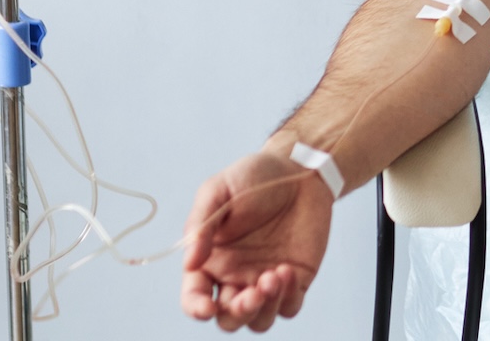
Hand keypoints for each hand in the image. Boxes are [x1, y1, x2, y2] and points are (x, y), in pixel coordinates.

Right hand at [180, 144, 333, 331]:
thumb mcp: (219, 191)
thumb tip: (190, 262)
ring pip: (259, 320)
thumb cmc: (254, 177)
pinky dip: (288, 299)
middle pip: (229, 318)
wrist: (300, 169)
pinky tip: (288, 269)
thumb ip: (201, 225)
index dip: (197, 309)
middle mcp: (235, 277)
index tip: (208, 307)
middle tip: (254, 290)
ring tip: (275, 274)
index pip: (195, 298)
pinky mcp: (296, 278)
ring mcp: (265, 280)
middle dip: (239, 313)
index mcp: (210, 261)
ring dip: (264, 309)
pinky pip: (290, 307)